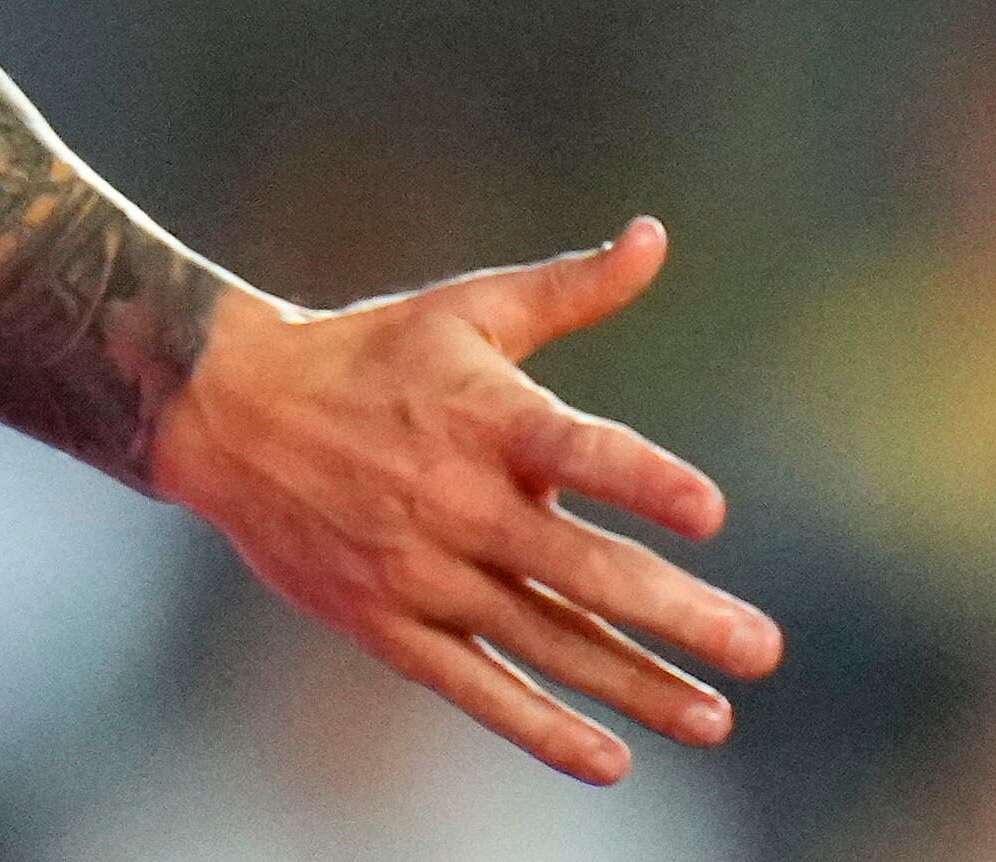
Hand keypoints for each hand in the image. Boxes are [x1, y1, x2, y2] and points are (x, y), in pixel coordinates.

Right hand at [144, 216, 782, 782]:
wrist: (232, 414)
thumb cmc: (371, 353)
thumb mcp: (469, 308)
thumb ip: (572, 288)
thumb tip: (655, 236)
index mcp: (487, 417)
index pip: (576, 450)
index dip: (642, 479)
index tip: (711, 512)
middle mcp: (459, 502)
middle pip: (581, 570)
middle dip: (678, 616)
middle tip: (762, 648)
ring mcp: (423, 573)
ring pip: (545, 642)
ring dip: (634, 685)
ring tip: (714, 717)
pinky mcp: (390, 624)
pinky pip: (476, 689)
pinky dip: (541, 727)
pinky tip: (611, 758)